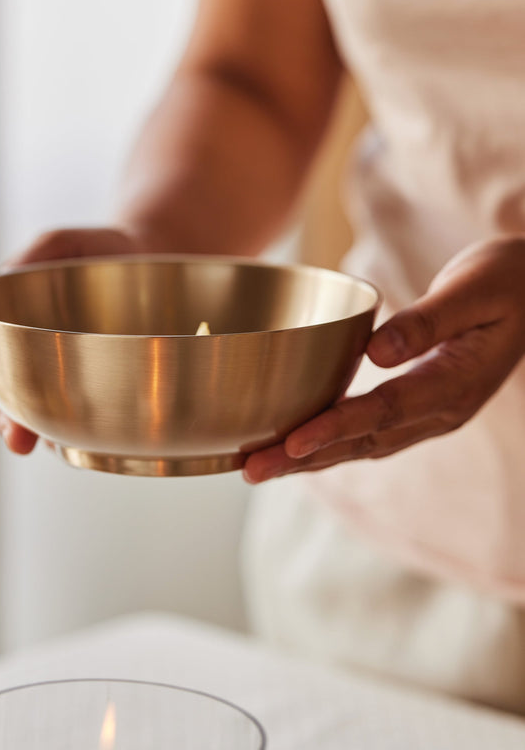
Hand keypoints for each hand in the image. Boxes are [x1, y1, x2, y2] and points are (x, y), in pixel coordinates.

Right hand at [0, 227, 145, 453]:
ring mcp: (66, 375)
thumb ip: (34, 255)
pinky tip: (79, 441)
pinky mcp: (100, 389)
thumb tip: (4, 272)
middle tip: (16, 437)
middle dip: (4, 417)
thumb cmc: (99, 249)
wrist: (153, 260)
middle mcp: (34, 355)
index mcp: (13, 320)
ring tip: (39, 444)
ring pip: (40, 412)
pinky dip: (75, 434)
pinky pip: (82, 418)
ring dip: (36, 431)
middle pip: (5, 393)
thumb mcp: (61, 245)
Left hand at [244, 235, 524, 482]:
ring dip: (309, 459)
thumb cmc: (506, 280)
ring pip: (362, 445)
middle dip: (303, 458)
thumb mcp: (474, 288)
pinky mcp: (420, 406)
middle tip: (250, 469)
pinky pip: (369, 433)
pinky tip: (296, 445)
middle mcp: (441, 411)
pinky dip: (329, 443)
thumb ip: (427, 320)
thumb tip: (377, 351)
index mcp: (455, 384)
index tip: (290, 441)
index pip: (384, 411)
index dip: (334, 427)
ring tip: (257, 466)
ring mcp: (431, 414)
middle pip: (363, 442)